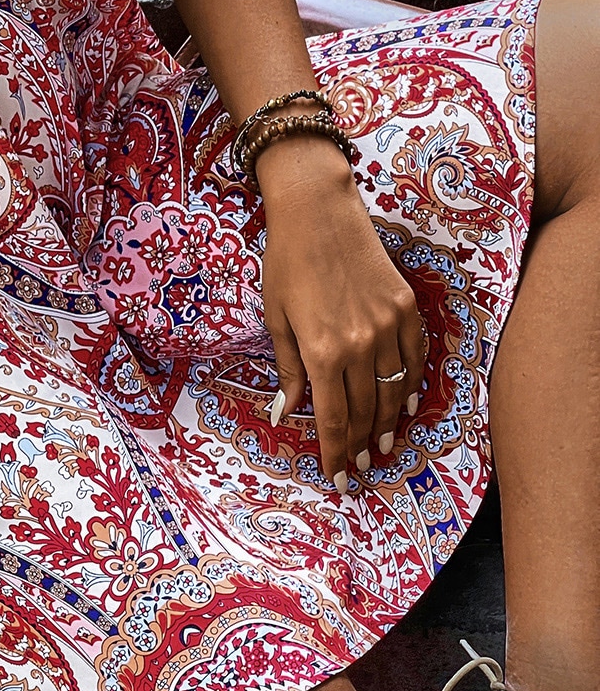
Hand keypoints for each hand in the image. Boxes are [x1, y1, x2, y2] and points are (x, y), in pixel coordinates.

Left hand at [258, 139, 425, 490]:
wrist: (317, 211)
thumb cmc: (286, 262)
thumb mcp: (276, 318)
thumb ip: (287, 370)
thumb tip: (288, 413)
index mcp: (322, 350)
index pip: (335, 419)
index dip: (336, 453)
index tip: (338, 479)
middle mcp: (360, 344)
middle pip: (366, 411)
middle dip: (361, 445)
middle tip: (359, 467)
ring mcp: (388, 325)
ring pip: (393, 390)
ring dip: (388, 422)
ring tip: (383, 444)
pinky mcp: (406, 307)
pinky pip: (414, 358)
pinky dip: (411, 385)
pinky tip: (405, 404)